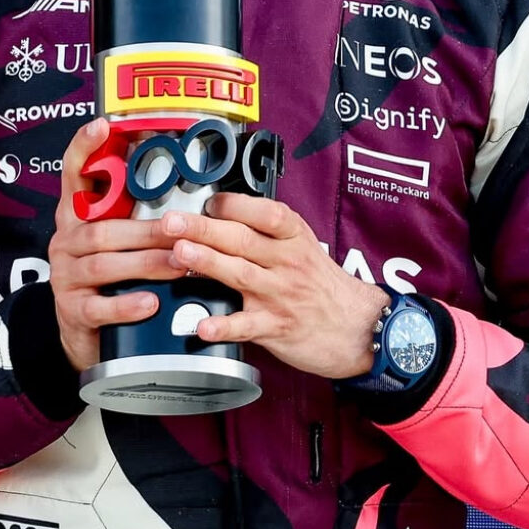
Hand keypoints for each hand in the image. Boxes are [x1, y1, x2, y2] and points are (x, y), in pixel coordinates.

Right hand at [48, 119, 186, 371]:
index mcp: (77, 216)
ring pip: (104, 264)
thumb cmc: (110, 276)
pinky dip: (127, 304)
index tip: (103, 124)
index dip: (85, 147)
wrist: (85, 333)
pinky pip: (99, 307)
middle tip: (180, 228)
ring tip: (179, 264)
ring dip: (146, 263)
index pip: (73, 173)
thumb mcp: (118, 238)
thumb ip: (136, 212)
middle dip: (146, 229)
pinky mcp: (73, 312)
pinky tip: (151, 302)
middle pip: (102, 229)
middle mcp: (66, 241)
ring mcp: (66, 277)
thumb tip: (179, 178)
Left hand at [160, 192, 389, 379]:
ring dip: (207, 263)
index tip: (208, 201)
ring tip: (179, 253)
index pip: (265, 212)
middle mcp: (287, 262)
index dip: (235, 204)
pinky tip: (202, 325)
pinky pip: (246, 326)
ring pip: (240, 274)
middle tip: (172, 222)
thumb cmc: (320, 282)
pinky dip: (224, 326)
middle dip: (203, 229)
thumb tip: (221, 210)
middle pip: (242, 240)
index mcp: (293, 237)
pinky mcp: (276, 326)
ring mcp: (281, 295)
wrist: (356, 326)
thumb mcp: (302, 244)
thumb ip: (266, 230)